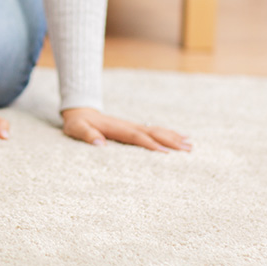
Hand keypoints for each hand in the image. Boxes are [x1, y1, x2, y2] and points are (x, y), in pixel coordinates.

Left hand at [61, 107, 191, 151]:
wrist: (79, 112)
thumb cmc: (77, 123)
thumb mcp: (77, 129)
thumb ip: (87, 135)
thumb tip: (100, 144)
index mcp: (116, 128)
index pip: (136, 137)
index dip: (151, 144)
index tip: (166, 153)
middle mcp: (127, 125)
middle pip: (152, 132)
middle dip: (170, 140)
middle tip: (188, 148)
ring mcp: (131, 126)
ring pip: (155, 130)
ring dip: (172, 137)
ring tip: (190, 144)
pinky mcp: (132, 128)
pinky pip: (152, 131)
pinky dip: (166, 134)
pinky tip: (178, 138)